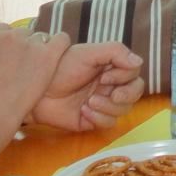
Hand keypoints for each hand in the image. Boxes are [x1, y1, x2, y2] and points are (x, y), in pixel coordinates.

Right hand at [0, 24, 68, 129]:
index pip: (4, 30)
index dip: (8, 45)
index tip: (10, 58)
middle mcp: (10, 35)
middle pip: (23, 34)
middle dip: (24, 47)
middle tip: (24, 66)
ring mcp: (29, 43)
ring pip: (41, 38)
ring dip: (40, 49)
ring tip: (39, 67)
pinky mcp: (47, 54)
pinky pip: (62, 40)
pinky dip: (60, 45)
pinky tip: (58, 56)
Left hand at [25, 40, 145, 131]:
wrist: (36, 89)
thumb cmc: (61, 66)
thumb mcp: (89, 53)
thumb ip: (116, 52)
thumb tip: (139, 62)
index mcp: (112, 68)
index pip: (134, 74)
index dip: (125, 77)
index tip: (106, 75)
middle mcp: (110, 86)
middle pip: (135, 93)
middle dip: (126, 95)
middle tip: (112, 93)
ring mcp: (102, 104)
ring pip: (123, 110)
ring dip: (109, 106)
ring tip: (89, 101)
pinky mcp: (92, 120)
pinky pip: (107, 123)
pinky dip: (99, 117)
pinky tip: (84, 110)